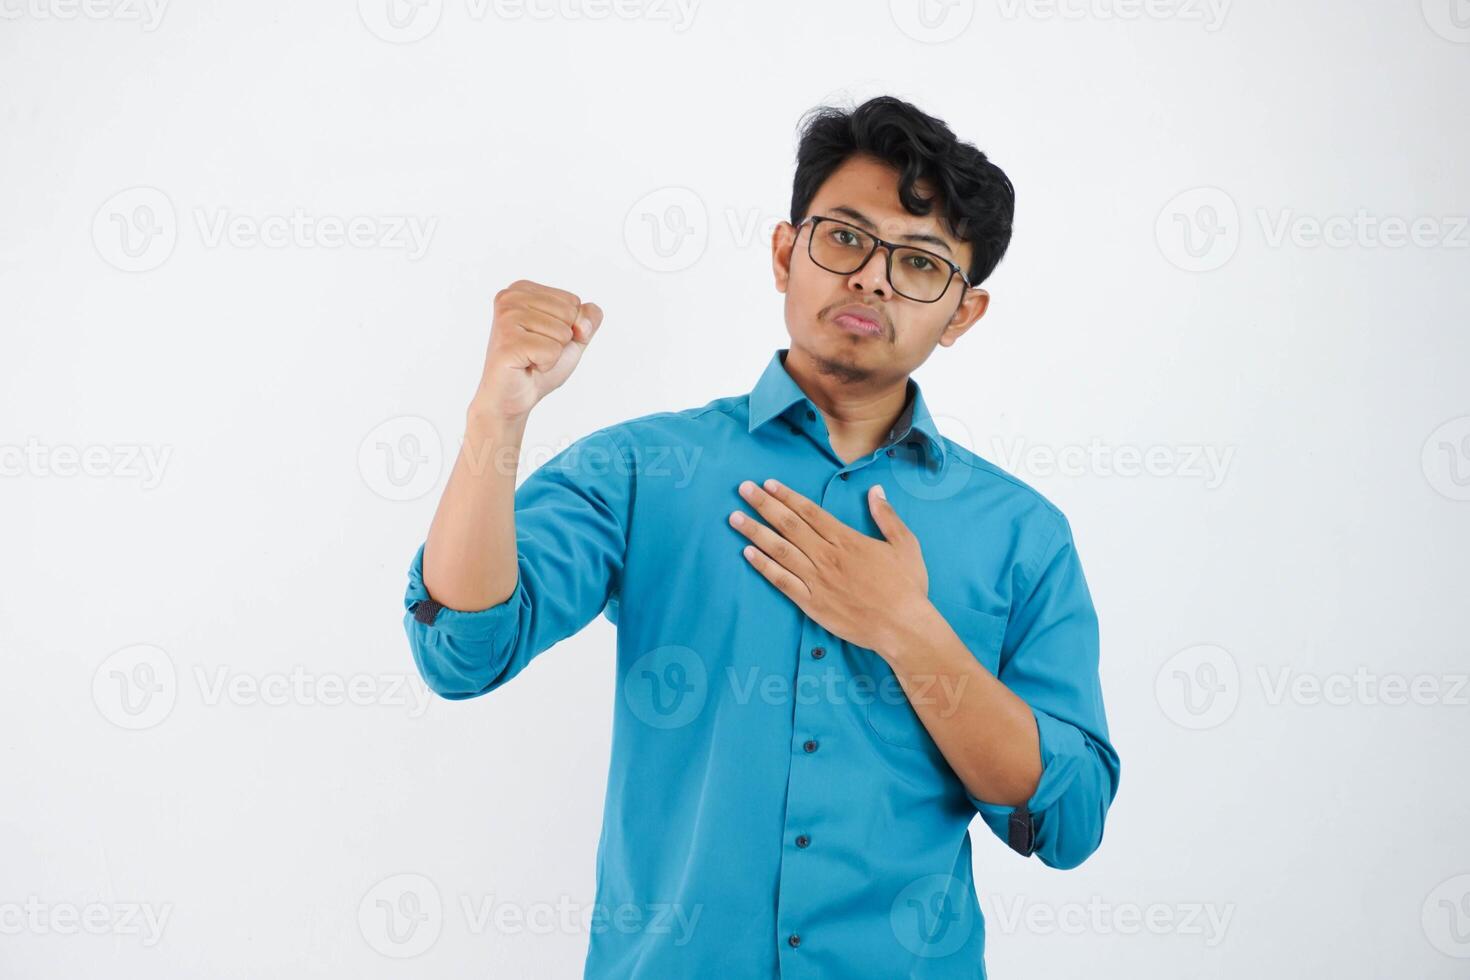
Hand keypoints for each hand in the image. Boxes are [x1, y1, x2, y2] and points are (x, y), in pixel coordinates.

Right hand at [472, 279, 603, 419]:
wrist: (513, 397)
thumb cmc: (537, 365)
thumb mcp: (572, 337)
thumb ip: (588, 318)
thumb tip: (584, 320)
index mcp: (522, 289)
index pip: (573, 301)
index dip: (568, 328)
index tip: (542, 339)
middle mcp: (510, 298)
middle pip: (570, 314)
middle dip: (560, 340)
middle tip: (535, 351)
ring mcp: (506, 318)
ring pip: (562, 333)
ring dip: (552, 354)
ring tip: (530, 358)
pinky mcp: (508, 342)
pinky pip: (552, 351)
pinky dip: (545, 365)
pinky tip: (525, 366)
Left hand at [729, 477, 929, 652]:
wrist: (903, 627)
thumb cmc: (907, 587)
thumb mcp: (905, 545)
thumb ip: (887, 517)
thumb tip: (875, 491)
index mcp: (847, 540)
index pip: (810, 512)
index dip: (787, 496)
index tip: (768, 484)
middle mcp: (827, 556)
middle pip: (789, 525)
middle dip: (764, 505)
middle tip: (743, 489)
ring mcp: (817, 581)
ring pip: (780, 550)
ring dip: (755, 532)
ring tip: (735, 518)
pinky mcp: (812, 604)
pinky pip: (782, 581)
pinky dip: (763, 566)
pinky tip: (747, 553)